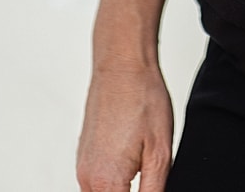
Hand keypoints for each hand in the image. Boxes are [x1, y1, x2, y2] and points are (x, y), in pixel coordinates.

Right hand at [76, 61, 173, 191]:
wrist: (122, 64)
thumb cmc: (142, 98)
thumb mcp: (161, 152)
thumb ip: (153, 191)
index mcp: (107, 182)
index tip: (151, 184)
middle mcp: (87, 179)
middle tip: (147, 171)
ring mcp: (83, 167)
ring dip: (122, 189)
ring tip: (142, 165)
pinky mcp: (84, 156)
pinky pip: (97, 182)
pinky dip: (114, 181)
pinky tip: (133, 160)